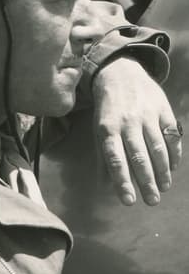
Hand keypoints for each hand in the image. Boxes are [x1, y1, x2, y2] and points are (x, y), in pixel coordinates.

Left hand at [92, 57, 181, 205]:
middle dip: (146, 181)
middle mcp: (127, 122)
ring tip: (164, 187)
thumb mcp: (99, 128)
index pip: (115, 159)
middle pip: (139, 156)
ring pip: (158, 147)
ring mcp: (147, 114)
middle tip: (153, 201)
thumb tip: (105, 186)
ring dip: (163, 170)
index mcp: (108, 128)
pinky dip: (174, 152)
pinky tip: (173, 167)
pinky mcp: (162, 108)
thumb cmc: (107, 107)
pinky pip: (171, 134)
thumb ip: (103, 156)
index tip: (129, 201)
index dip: (122, 181)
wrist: (121, 72)